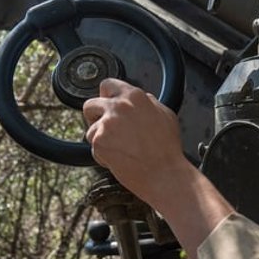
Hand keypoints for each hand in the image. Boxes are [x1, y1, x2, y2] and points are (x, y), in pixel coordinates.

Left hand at [83, 78, 186, 205]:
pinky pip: (94, 147)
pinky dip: (103, 155)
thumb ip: (149, 102)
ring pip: (91, 129)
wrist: (164, 173)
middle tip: (108, 129)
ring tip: (120, 148)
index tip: (108, 105)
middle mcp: (118, 106)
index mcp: (135, 96)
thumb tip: (142, 99)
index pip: (108, 85)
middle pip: (90, 105)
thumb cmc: (167, 148)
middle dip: (95, 117)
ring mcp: (107, 124)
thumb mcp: (166, 115)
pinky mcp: (99, 141)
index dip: (106, 97)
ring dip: (100, 139)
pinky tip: (120, 158)